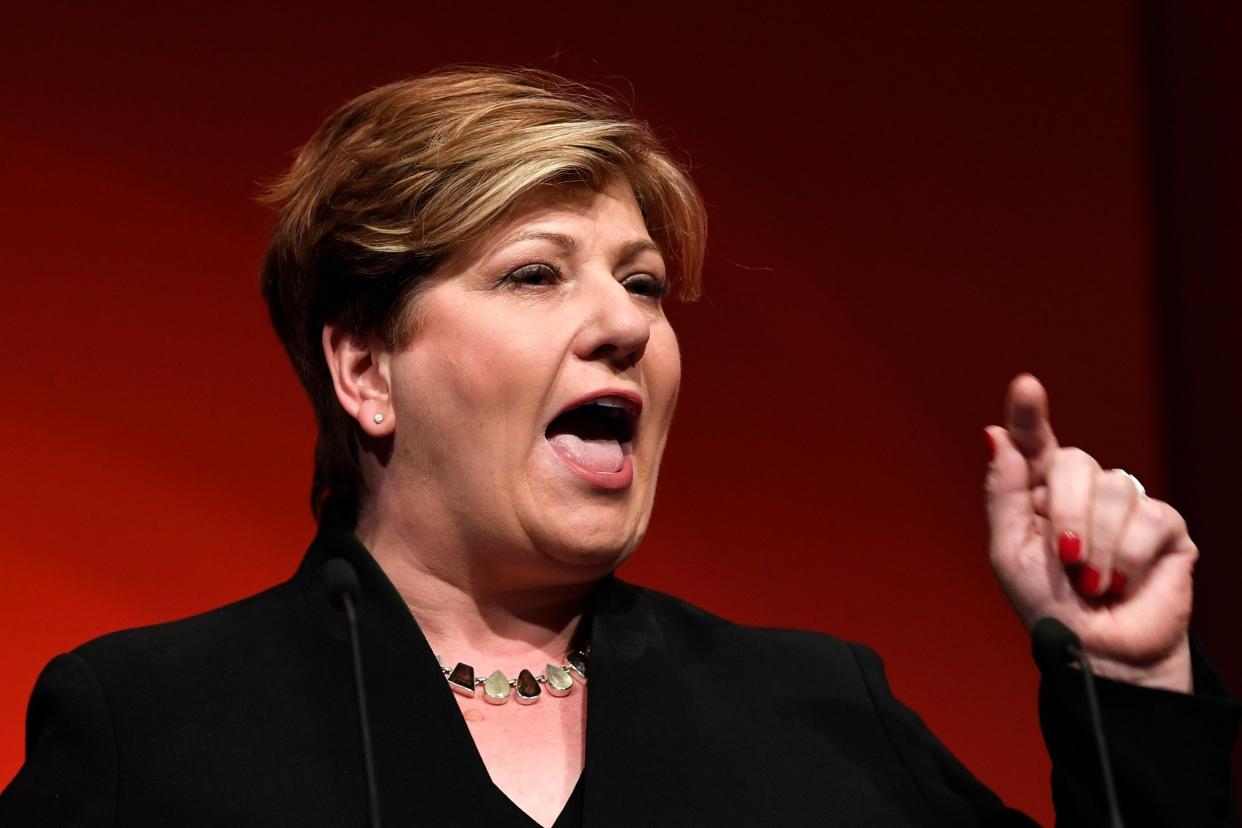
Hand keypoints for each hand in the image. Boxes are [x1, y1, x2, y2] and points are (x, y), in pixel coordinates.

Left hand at [984, 374, 1195, 692]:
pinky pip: (1148, 519)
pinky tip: (1123, 583)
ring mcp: (1127, 504)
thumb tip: (994, 434)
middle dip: (1065, 513)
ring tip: (1092, 582)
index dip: (1028, 413)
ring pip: (1114, 487)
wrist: (1098, 654)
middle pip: (1073, 461)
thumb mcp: (1008, 552)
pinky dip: (1128, 559)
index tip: (1025, 386)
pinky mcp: (1166, 526)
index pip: (1033, 441)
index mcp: (1038, 491)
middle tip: (1064, 560)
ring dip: (1097, 546)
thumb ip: (1003, 492)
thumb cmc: (1048, 606)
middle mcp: (1083, 489)